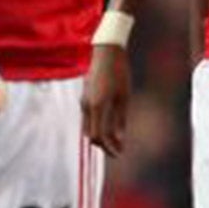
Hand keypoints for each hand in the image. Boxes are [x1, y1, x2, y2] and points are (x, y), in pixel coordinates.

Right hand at [81, 42, 130, 156]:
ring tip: (115, 142)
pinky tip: (109, 128)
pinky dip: (98, 127)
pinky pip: (89, 118)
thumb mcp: (125, 97)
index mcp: (98, 106)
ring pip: (88, 127)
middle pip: (91, 134)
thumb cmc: (119, 73)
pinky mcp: (85, 98)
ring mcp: (84, 101)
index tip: (119, 154)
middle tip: (118, 151)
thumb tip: (120, 139)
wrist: (106, 53)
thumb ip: (121, 119)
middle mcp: (87, 105)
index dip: (109, 147)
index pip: (99, 135)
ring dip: (101, 136)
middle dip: (104, 145)